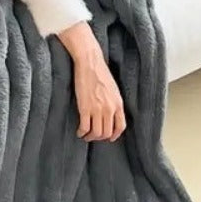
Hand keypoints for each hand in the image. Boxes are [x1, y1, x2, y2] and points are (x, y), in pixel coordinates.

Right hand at [57, 22, 125, 141]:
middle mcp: (109, 109)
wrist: (89, 63)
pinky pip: (85, 127)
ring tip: (85, 135)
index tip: (109, 138)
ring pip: (96, 133)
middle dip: (100, 138)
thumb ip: (113, 102)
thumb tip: (110, 115)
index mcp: (118, 104)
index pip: (120, 127)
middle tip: (93, 136)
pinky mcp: (85, 108)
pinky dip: (82, 132)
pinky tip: (79, 131)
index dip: (114, 135)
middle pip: (107, 132)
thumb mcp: (113, 89)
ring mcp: (97, 109)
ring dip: (90, 137)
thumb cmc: (100, 72)